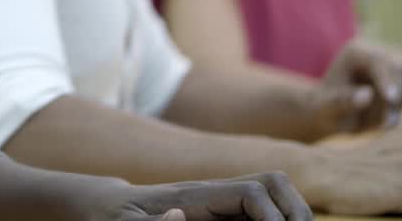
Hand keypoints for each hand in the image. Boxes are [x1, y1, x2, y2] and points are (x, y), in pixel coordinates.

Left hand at [79, 173, 310, 220]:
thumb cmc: (113, 218)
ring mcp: (220, 204)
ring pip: (273, 198)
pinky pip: (258, 215)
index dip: (273, 216)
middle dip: (295, 212)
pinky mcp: (221, 217)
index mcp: (196, 194)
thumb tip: (179, 217)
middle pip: (273, 184)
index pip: (253, 190)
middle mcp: (214, 193)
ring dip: (291, 217)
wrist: (105, 207)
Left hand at [318, 39, 401, 131]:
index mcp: (355, 53)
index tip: (391, 98)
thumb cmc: (325, 109)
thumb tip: (367, 96)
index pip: (378, 61)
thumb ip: (343, 101)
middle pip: (401, 64)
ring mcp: (393, 64)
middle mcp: (377, 54)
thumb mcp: (326, 108)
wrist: (332, 114)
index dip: (387, 78)